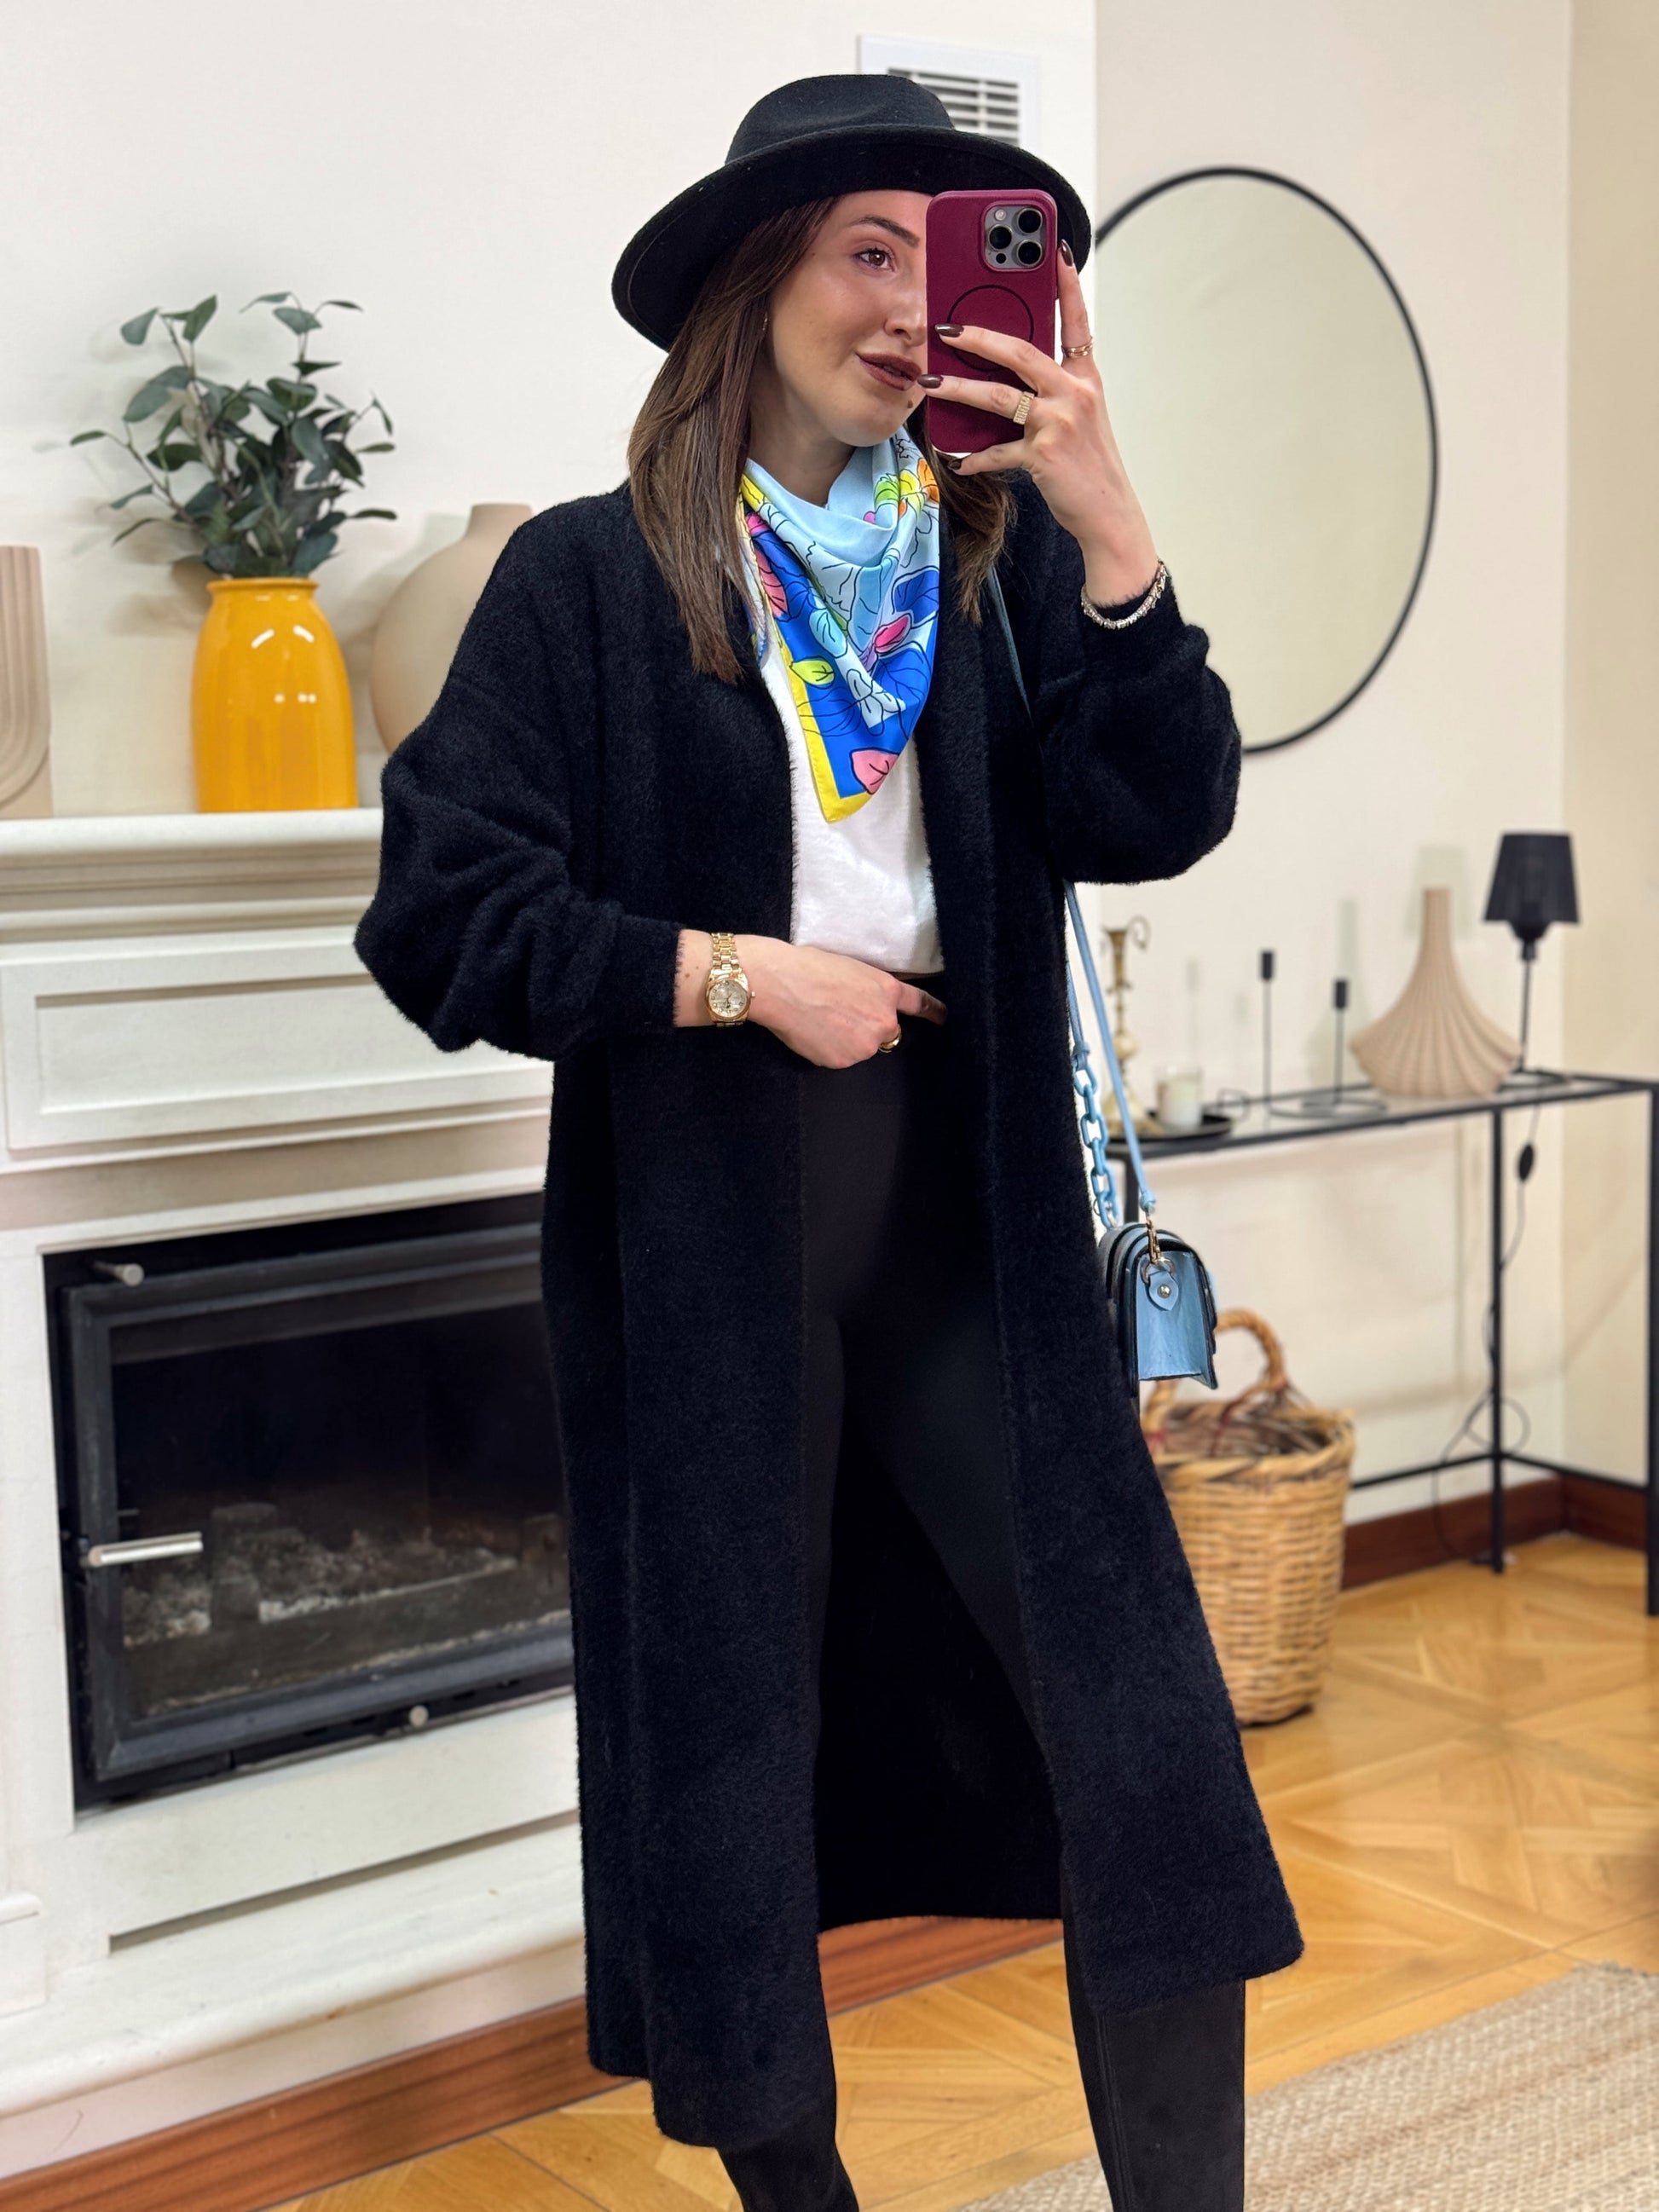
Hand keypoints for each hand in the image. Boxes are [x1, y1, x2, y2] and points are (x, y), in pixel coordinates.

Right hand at [677, 932, 944, 1065]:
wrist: (778, 983)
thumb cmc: (807, 965)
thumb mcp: (851, 969)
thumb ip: (869, 990)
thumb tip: (865, 1006)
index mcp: (886, 991)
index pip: (919, 1005)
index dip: (934, 1013)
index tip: (945, 1019)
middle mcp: (883, 1021)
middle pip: (884, 1031)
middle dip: (868, 1025)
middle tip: (838, 1011)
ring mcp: (864, 1045)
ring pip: (861, 1046)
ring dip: (847, 1039)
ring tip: (819, 1018)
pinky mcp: (842, 1061)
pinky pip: (840, 1058)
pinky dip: (828, 1049)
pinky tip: (811, 1031)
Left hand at [923, 243, 1160, 605]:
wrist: (1109, 514)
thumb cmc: (1089, 466)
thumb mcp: (1079, 419)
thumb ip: (1051, 392)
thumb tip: (1003, 378)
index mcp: (1086, 378)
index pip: (1076, 322)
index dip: (1066, 285)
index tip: (1054, 251)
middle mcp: (1075, 393)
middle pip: (1020, 352)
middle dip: (979, 336)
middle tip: (946, 327)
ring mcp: (1059, 423)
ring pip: (999, 396)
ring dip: (959, 388)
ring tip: (931, 381)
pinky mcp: (1043, 454)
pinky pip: (997, 450)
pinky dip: (976, 456)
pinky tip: (958, 459)